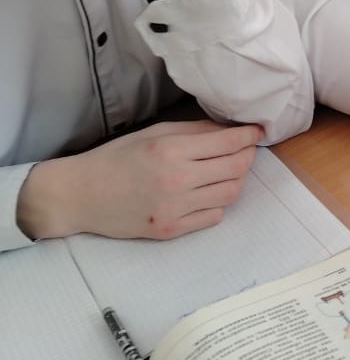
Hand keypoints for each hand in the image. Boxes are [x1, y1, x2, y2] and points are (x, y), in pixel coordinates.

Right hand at [16, 120, 261, 241]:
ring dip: (235, 180)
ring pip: (230, 194)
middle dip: (247, 156)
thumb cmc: (116, 159)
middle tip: (246, 150)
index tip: (256, 132)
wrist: (82, 195)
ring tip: (227, 171)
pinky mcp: (171, 229)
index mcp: (171, 150)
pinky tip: (208, 193)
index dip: (248, 136)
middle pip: (236, 168)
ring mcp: (175, 209)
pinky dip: (218, 203)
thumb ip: (193, 131)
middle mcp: (177, 180)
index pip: (227, 143)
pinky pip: (213, 216)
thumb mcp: (153, 133)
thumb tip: (228, 130)